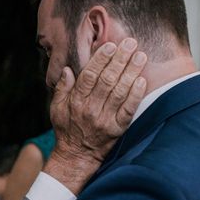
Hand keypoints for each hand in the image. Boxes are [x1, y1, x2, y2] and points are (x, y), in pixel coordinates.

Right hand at [46, 38, 146, 193]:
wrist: (77, 156)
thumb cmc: (66, 129)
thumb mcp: (56, 108)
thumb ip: (62, 88)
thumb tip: (67, 70)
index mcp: (76, 101)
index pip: (89, 76)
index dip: (100, 59)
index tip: (110, 45)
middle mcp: (90, 109)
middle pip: (107, 80)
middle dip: (120, 60)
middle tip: (130, 43)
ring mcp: (105, 119)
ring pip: (120, 91)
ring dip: (131, 72)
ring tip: (140, 56)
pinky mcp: (118, 129)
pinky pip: (129, 109)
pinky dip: (136, 94)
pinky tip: (142, 80)